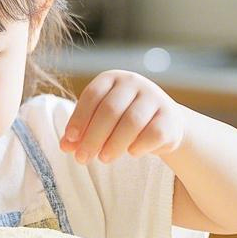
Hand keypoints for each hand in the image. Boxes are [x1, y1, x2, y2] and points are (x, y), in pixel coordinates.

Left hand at [60, 70, 183, 164]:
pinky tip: (131, 153)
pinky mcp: (171, 117)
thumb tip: (65, 146)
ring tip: (104, 159)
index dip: (79, 118)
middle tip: (82, 159)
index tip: (71, 140)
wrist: (163, 122)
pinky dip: (139, 146)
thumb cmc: (121, 120)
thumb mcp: (98, 121)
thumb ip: (80, 132)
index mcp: (112, 79)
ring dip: (114, 144)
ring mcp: (155, 98)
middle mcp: (134, 83)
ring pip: (132, 122)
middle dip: (93, 137)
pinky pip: (153, 134)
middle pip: (110, 110)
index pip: (92, 96)